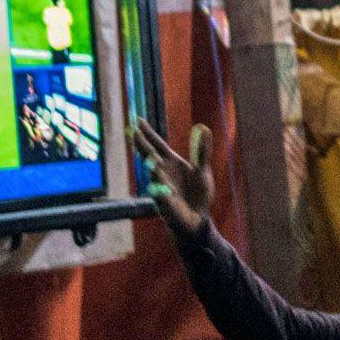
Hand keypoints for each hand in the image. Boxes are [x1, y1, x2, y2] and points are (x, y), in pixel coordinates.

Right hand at [132, 118, 214, 235]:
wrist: (198, 218)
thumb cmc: (198, 194)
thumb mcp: (203, 171)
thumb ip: (202, 151)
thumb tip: (204, 129)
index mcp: (171, 163)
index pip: (157, 145)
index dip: (148, 134)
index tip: (138, 120)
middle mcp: (163, 173)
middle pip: (149, 156)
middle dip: (142, 146)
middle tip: (134, 133)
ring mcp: (161, 188)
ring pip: (154, 176)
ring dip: (153, 168)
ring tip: (152, 157)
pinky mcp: (165, 204)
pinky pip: (161, 196)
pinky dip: (161, 192)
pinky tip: (162, 187)